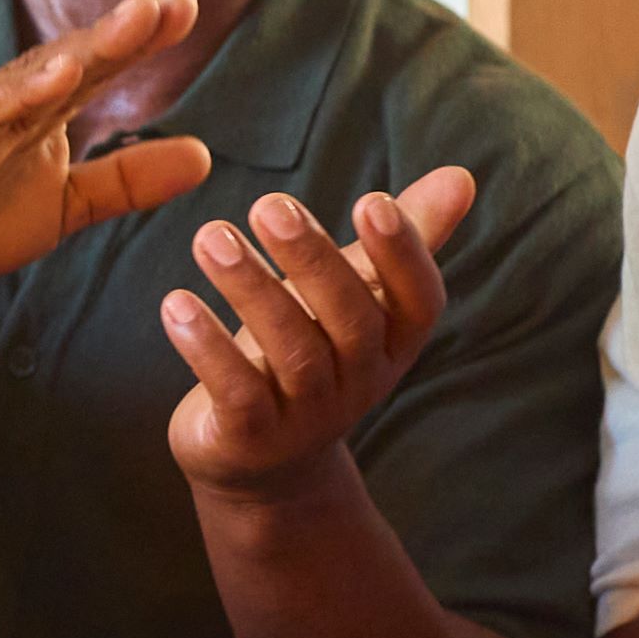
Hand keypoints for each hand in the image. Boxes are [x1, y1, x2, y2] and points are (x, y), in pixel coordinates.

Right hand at [0, 0, 214, 289]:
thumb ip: (128, 180)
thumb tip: (205, 155)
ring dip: (91, 43)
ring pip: (42, 72)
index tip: (188, 6)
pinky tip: (62, 72)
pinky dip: (26, 89)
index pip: (102, 66)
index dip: (145, 38)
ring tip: (138, 16)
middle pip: (80, 56)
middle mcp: (17, 102)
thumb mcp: (68, 205)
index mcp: (45, 111)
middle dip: (129, 27)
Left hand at [160, 171, 471, 495]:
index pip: (419, 300)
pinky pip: (237, 391)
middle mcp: (360, 381)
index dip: (402, 255)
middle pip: (350, 320)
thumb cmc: (315, 350)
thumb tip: (462, 175)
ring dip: (250, 289)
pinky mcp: (251, 438)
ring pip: (291, 351)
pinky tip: (176, 302)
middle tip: (269, 205)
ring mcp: (308, 415)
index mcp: (393, 341)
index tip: (372, 200)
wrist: (262, 462)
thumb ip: (405, 236)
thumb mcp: (356, 294)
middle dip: (312, 259)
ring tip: (209, 236)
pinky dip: (207, 346)